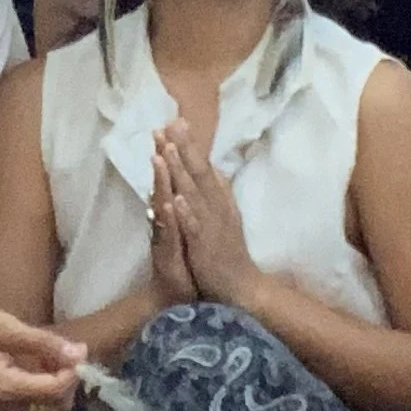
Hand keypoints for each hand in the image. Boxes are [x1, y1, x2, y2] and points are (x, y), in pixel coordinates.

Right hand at [0, 305, 84, 410]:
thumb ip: (44, 344)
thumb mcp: (9, 328)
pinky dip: (38, 400)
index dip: (72, 371)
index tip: (76, 351)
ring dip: (53, 390)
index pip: (54, 390)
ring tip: (45, 364)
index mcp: (4, 389)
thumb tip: (79, 354)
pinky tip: (32, 381)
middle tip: (61, 355)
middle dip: (64, 380)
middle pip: (53, 405)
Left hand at [152, 120, 254, 307]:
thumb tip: (208, 166)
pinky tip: (176, 199)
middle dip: (184, 148)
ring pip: (194, 194)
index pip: (203, 167)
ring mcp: (212, 227)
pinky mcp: (206, 248)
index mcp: (219, 200)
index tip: (175, 120)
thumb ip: (214, 192)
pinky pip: (195, 228)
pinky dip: (186, 213)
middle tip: (170, 122)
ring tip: (168, 149)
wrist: (242, 289)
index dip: (189, 145)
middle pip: (199, 173)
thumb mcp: (222, 216)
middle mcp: (218, 208)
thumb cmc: (227, 252)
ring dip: (182, 171)